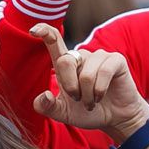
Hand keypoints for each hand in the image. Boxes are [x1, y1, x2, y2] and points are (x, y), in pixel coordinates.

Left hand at [30, 25, 148, 142]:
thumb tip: (44, 96)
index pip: (53, 41)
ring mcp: (99, 56)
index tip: (33, 31)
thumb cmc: (87, 111)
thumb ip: (48, 107)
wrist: (114, 118)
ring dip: (88, 95)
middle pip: (65, 62)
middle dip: (70, 87)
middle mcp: (81, 56)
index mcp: (65, 64)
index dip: (44, 32)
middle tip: (78, 99)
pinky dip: (100, 90)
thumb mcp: (64, 113)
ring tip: (92, 101)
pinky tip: (101, 96)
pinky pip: (104, 72)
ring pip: (86, 74)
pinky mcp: (116, 60)